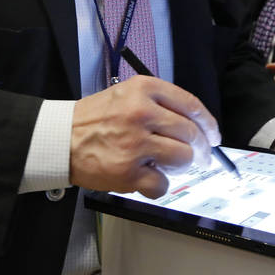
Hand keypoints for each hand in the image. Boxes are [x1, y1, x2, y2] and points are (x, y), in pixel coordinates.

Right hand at [70, 76, 219, 198]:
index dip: (208, 124)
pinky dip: (159, 185)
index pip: (191, 105)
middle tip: (200, 158)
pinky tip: (148, 178)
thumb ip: (159, 105)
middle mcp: (142, 112)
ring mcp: (136, 143)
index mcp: (144, 89)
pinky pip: (162, 184)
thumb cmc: (93, 118)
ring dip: (181, 166)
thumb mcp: (126, 95)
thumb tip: (196, 127)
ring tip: (167, 165)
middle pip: (191, 134)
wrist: (60, 138)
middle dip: (201, 150)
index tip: (214, 135)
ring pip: (183, 158)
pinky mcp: (128, 171)